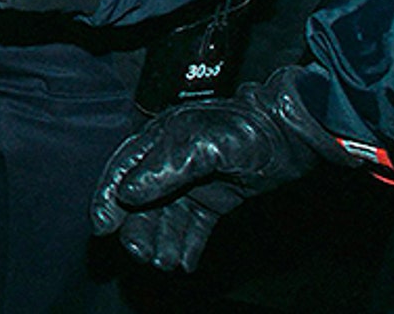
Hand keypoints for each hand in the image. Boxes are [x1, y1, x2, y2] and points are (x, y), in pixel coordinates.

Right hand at [90, 69, 341, 271]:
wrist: (292, 138)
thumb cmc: (250, 131)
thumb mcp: (205, 145)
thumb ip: (166, 167)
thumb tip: (129, 192)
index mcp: (162, 138)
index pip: (124, 169)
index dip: (108, 197)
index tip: (102, 226)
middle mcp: (172, 160)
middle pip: (142, 200)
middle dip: (137, 229)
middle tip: (140, 255)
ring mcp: (194, 181)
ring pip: (167, 217)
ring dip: (162, 241)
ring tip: (164, 262)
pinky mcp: (215, 198)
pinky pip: (193, 226)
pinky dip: (186, 244)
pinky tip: (184, 262)